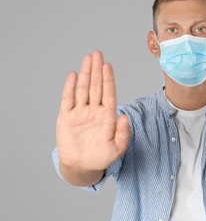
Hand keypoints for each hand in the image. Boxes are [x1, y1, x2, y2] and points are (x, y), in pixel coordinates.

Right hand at [56, 51, 130, 184]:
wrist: (81, 166)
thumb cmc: (101, 158)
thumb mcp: (117, 149)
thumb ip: (123, 134)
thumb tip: (125, 117)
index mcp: (107, 116)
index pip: (108, 94)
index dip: (108, 80)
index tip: (108, 66)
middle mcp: (94, 111)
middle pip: (96, 86)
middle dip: (97, 70)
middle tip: (98, 53)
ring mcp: (80, 113)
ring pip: (83, 89)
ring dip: (85, 73)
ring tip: (88, 58)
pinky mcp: (67, 117)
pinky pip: (68, 99)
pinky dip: (70, 87)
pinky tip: (73, 75)